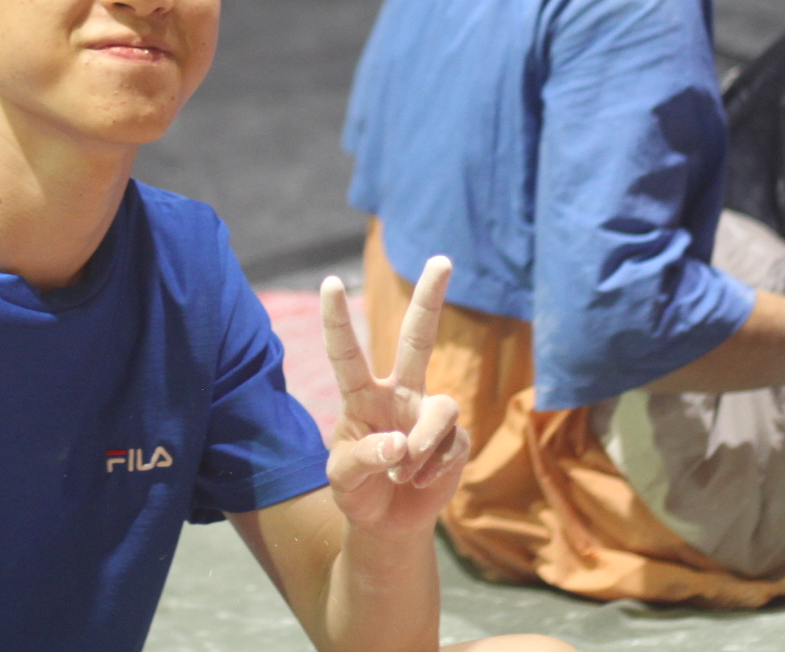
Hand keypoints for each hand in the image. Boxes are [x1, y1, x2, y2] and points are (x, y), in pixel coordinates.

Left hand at [320, 257, 471, 537]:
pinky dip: (432, 469)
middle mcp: (398, 394)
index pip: (347, 353)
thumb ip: (362, 457)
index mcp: (361, 396)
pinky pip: (452, 445)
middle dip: (429, 299)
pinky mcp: (454, 439)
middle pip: (416, 338)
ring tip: (402, 473)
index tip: (330, 281)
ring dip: (421, 447)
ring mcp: (428, 413)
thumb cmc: (356, 491)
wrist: (386, 525)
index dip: (337, 319)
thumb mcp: (342, 478)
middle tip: (441, 259)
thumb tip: (400, 443)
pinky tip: (418, 484)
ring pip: (441, 408)